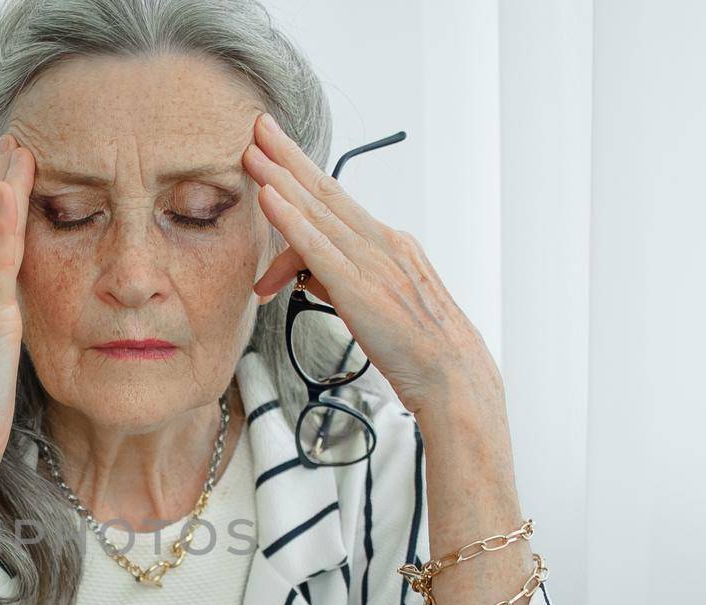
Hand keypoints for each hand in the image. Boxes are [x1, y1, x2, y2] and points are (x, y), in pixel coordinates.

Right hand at [0, 132, 35, 508]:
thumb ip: (5, 355)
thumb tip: (15, 348)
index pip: (0, 254)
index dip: (9, 212)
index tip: (21, 172)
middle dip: (4, 184)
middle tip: (15, 138)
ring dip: (3, 189)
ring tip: (15, 147)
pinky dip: (3, 225)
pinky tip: (10, 192)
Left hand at [241, 111, 498, 420]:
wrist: (453, 376)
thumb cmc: (416, 347)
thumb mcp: (373, 303)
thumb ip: (336, 279)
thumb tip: (302, 270)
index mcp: (389, 244)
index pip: (336, 201)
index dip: (304, 171)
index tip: (277, 146)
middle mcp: (383, 243)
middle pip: (326, 193)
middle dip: (288, 158)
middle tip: (257, 127)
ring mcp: (374, 264)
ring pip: (320, 213)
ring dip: (282, 179)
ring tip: (252, 154)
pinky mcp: (362, 290)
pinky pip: (319, 249)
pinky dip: (292, 221)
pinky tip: (269, 200)